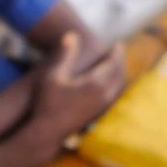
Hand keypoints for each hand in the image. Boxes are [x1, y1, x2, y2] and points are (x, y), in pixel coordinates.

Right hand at [31, 33, 125, 150]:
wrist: (47, 133)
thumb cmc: (46, 103)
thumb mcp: (52, 76)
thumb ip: (64, 55)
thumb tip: (71, 33)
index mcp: (95, 84)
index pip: (113, 64)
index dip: (117, 52)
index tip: (118, 44)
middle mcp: (103, 95)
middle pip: (119, 74)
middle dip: (120, 61)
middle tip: (118, 51)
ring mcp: (102, 107)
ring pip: (118, 86)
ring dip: (119, 73)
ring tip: (115, 65)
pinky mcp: (98, 114)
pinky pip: (114, 95)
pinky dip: (115, 85)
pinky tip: (108, 83)